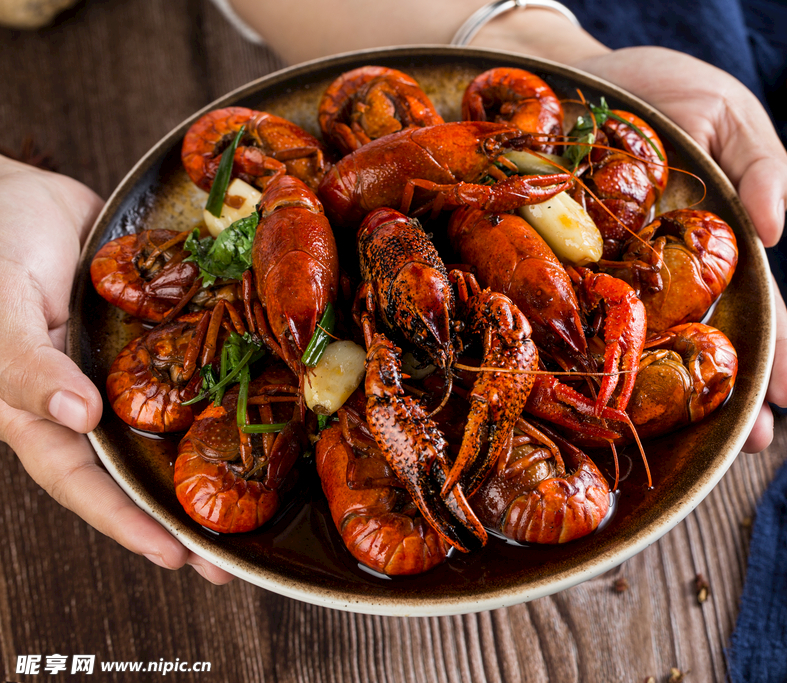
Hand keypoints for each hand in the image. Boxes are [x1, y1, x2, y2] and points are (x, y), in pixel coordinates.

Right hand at [0, 156, 233, 583]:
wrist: (17, 192)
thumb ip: (27, 367)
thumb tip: (80, 418)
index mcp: (40, 408)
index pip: (86, 481)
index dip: (129, 522)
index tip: (179, 558)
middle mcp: (89, 398)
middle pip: (138, 468)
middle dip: (183, 512)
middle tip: (237, 555)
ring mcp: (125, 368)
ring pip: (172, 425)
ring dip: (211, 462)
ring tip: (263, 500)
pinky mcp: (157, 332)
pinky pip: (193, 366)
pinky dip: (225, 388)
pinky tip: (267, 408)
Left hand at [574, 48, 786, 451]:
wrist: (567, 72)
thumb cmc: (655, 90)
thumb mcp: (724, 112)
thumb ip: (759, 163)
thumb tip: (773, 227)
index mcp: (710, 238)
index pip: (755, 301)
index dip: (775, 349)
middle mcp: (662, 267)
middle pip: (703, 335)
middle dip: (730, 389)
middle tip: (749, 443)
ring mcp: (612, 272)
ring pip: (642, 340)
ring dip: (664, 390)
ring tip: (686, 438)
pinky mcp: (560, 266)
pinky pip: (578, 313)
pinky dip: (590, 352)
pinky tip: (596, 394)